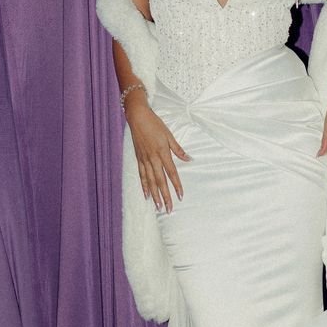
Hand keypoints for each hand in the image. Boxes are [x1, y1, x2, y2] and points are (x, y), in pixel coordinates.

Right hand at [126, 96, 188, 212]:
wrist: (137, 118)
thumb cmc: (155, 124)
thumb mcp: (169, 135)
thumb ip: (178, 149)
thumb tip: (189, 159)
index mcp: (162, 153)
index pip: (172, 173)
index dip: (176, 185)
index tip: (181, 196)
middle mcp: (153, 159)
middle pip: (160, 181)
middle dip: (165, 196)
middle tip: (169, 209)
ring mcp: (144, 160)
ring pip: (150, 181)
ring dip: (155, 195)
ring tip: (159, 207)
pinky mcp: (138, 159)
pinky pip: (141, 175)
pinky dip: (144, 186)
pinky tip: (147, 195)